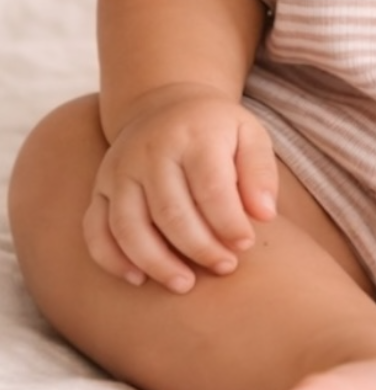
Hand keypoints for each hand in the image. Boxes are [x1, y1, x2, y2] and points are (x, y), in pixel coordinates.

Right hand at [83, 85, 277, 292]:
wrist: (165, 104)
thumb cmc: (216, 130)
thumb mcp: (249, 135)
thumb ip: (260, 172)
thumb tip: (265, 215)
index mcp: (192, 135)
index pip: (210, 187)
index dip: (228, 222)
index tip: (245, 245)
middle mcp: (149, 151)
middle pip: (170, 212)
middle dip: (199, 248)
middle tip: (224, 268)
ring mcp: (119, 170)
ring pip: (129, 227)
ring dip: (156, 263)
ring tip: (184, 284)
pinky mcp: (99, 188)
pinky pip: (95, 230)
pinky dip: (112, 259)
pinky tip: (138, 279)